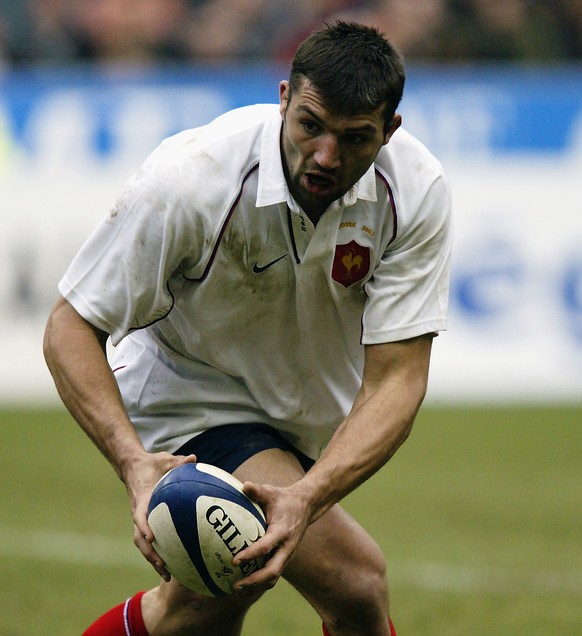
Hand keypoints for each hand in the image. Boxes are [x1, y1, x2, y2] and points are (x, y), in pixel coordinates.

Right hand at [122, 451, 196, 579]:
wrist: (133, 467)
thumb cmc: (151, 464)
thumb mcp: (164, 459)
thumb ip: (178, 461)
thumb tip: (194, 458)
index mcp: (141, 499)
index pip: (139, 516)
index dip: (144, 527)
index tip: (152, 538)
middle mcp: (138, 513)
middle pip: (140, 539)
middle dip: (150, 554)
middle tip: (163, 567)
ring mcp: (141, 520)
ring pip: (143, 545)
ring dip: (153, 560)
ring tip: (167, 575)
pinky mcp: (145, 523)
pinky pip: (150, 541)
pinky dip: (158, 553)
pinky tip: (173, 564)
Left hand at [232, 480, 311, 591]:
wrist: (306, 506)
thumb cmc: (284, 499)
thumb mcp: (272, 492)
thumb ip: (257, 490)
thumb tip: (244, 485)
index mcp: (283, 531)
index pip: (266, 547)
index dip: (251, 555)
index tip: (234, 561)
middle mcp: (286, 547)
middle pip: (272, 572)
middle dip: (254, 582)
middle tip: (235, 585)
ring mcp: (286, 555)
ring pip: (273, 577)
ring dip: (255, 587)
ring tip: (235, 592)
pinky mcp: (284, 558)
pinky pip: (272, 575)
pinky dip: (259, 583)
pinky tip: (243, 585)